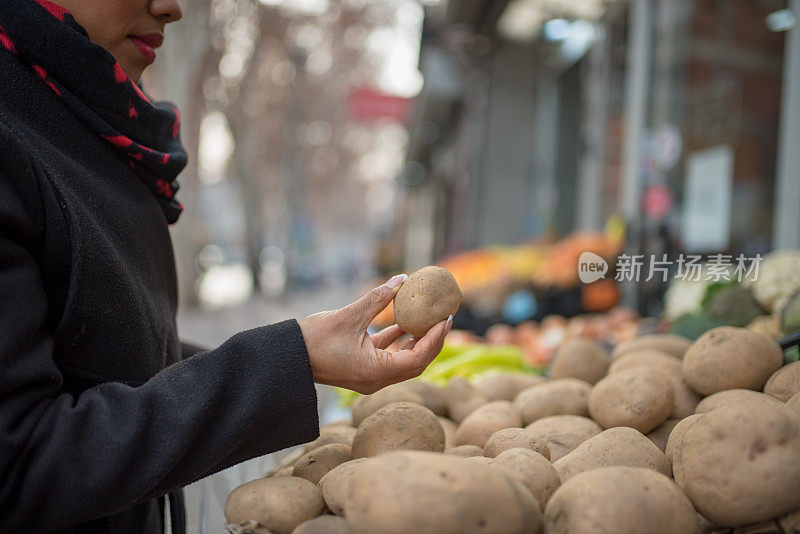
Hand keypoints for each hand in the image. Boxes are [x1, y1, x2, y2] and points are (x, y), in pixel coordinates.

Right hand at [299, 274, 451, 393]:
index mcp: (376, 372)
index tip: (445, 318)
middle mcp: (376, 379)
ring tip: (430, 317)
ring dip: (417, 340)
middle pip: (416, 363)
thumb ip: (378, 298)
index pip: (418, 358)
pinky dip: (399, 341)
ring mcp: (370, 376)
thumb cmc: (314, 339)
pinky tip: (406, 322)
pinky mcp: (363, 369)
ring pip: (404, 360)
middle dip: (433, 340)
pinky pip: (388, 356)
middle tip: (444, 317)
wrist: (287, 357)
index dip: (436, 338)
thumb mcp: (350, 315)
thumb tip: (401, 279)